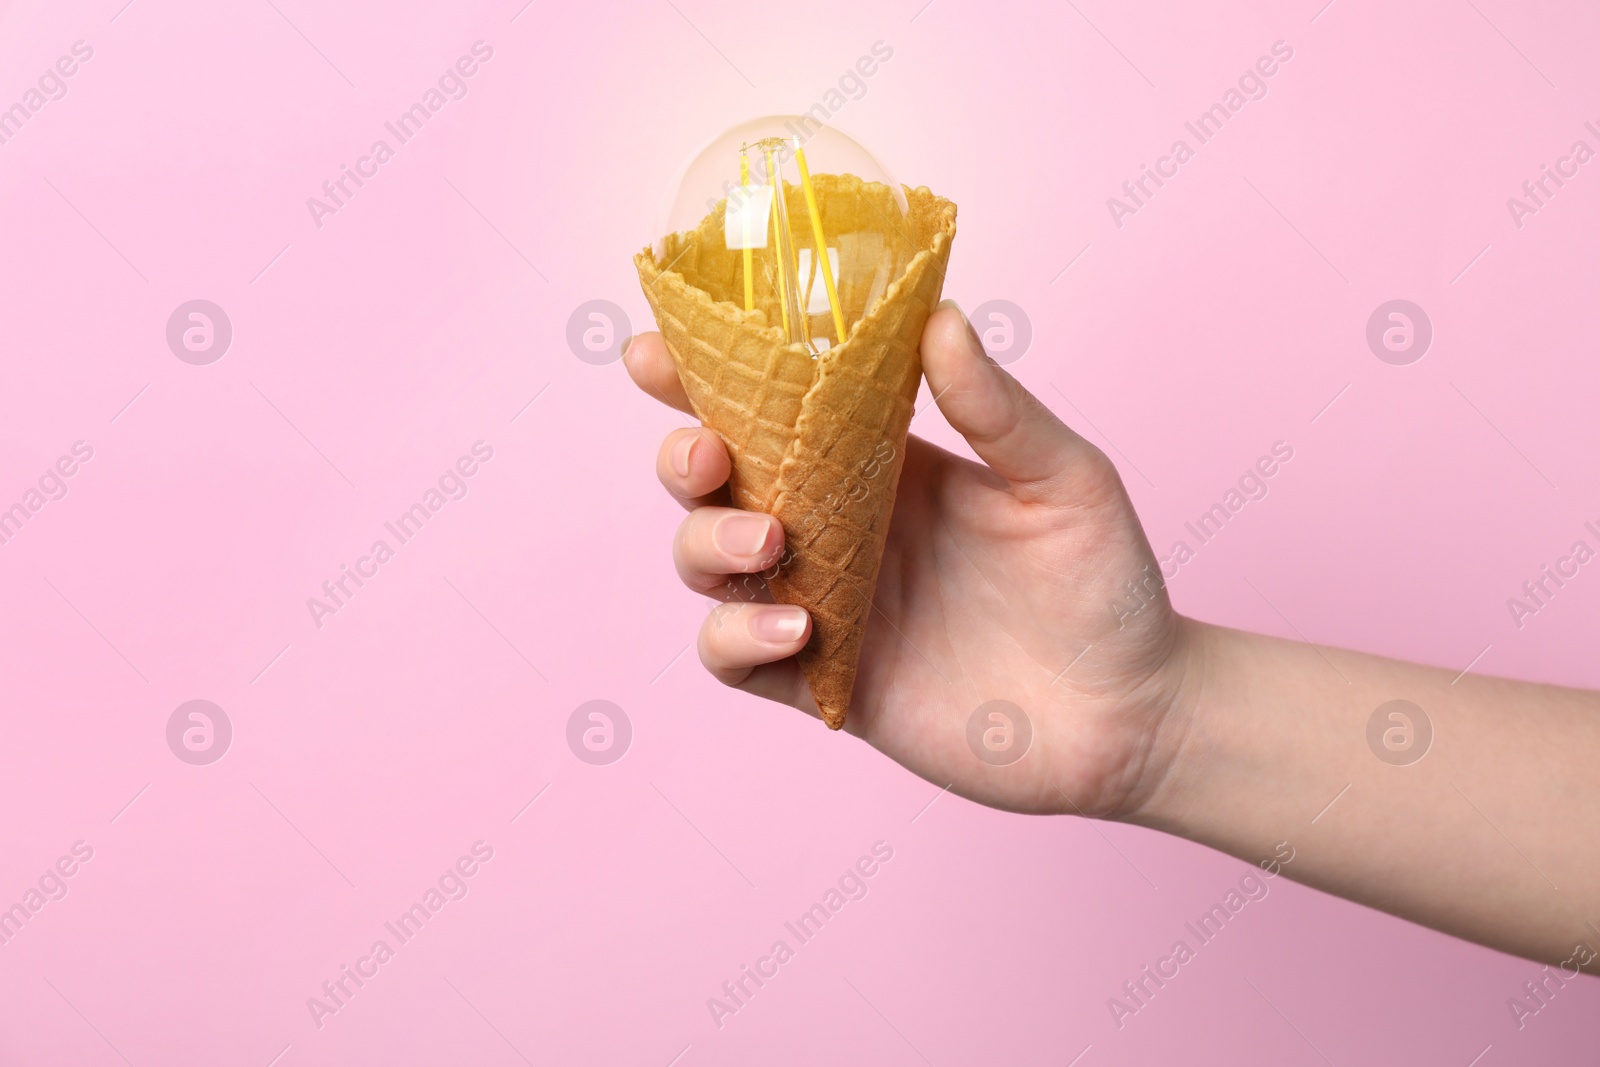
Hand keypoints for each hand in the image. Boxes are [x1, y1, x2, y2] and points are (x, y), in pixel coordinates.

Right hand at [625, 304, 1202, 818]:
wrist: (1131, 713)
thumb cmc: (1106, 584)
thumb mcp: (1064, 481)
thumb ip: (998, 411)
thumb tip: (939, 320)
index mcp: (880, 462)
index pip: (774, 407)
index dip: (702, 377)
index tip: (654, 349)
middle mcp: (836, 528)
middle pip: (714, 481)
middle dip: (683, 457)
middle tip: (710, 453)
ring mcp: (823, 605)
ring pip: (706, 563)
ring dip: (708, 543)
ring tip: (771, 545)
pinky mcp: (824, 682)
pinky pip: (735, 658)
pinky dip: (737, 637)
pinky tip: (796, 629)